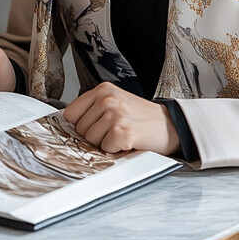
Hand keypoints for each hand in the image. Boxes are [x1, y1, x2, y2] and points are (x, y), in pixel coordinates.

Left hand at [63, 82, 179, 154]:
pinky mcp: (123, 132)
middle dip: (94, 135)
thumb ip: (93, 109)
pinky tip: (128, 140)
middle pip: (80, 129)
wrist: (170, 124)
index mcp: (103, 89)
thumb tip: (69, 126)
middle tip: (114, 129)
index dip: (80, 125)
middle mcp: (108, 98)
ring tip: (122, 133)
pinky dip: (116, 149)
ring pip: (90, 140)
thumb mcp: (116, 102)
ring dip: (105, 143)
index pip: (70, 113)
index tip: (92, 127)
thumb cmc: (140, 116)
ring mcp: (115, 114)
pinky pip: (105, 148)